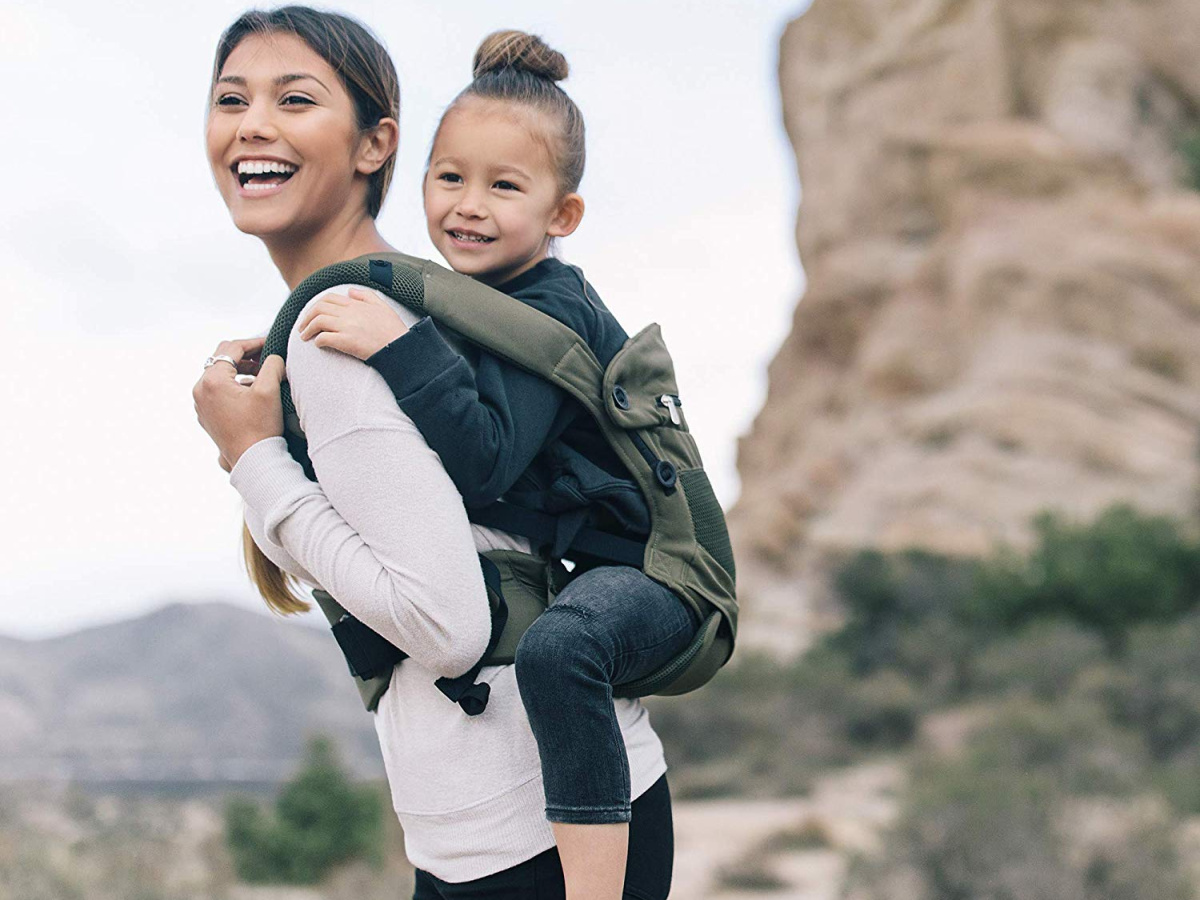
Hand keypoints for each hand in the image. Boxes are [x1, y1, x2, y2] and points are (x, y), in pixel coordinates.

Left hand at [193, 342, 286, 470]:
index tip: (270, 343)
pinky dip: (233, 386)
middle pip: (221, 360)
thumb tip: (274, 357)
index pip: (231, 349)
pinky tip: (250, 392)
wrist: (252, 460)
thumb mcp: (269, 390)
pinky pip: (217, 391)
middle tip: (265, 357)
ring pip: (218, 375)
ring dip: (239, 371)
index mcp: (212, 380)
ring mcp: (200, 404)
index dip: (253, 342)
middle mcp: (200, 390)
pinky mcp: (206, 416)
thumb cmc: (260, 427)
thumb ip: (272, 364)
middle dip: (244, 356)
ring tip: (260, 375)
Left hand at [297, 288, 407, 359]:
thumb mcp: (383, 306)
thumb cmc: (393, 330)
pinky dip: (317, 341)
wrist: (400, 348)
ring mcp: (347, 326)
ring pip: (318, 322)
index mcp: (356, 304)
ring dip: (308, 329)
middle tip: (302, 327)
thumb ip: (366, 296)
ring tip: (304, 337)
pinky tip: (318, 345)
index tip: (312, 315)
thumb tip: (350, 292)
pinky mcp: (346, 341)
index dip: (316, 306)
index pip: (328, 299)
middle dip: (306, 317)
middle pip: (318, 308)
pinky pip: (324, 338)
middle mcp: (349, 313)